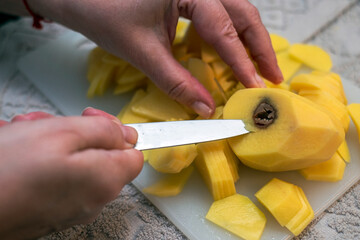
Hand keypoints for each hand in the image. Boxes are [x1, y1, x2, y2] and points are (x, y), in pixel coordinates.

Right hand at [0, 108, 142, 238]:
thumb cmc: (7, 171)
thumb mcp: (63, 132)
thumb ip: (103, 131)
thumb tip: (127, 133)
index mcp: (105, 180)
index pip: (134, 153)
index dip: (117, 132)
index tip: (94, 119)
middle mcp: (94, 199)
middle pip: (102, 155)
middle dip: (77, 132)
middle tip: (50, 124)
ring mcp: (72, 207)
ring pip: (77, 162)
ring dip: (55, 142)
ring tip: (27, 134)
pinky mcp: (51, 210)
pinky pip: (59, 177)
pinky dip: (44, 160)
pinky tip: (21, 152)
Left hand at [30, 0, 282, 117]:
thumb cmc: (104, 14)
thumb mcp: (143, 51)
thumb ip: (176, 81)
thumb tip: (205, 107)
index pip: (223, 29)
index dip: (241, 61)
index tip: (255, 85)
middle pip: (242, 13)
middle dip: (259, 46)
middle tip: (272, 75)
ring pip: (235, 10)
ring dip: (250, 39)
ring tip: (261, 66)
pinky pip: (220, 12)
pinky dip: (231, 34)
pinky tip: (235, 52)